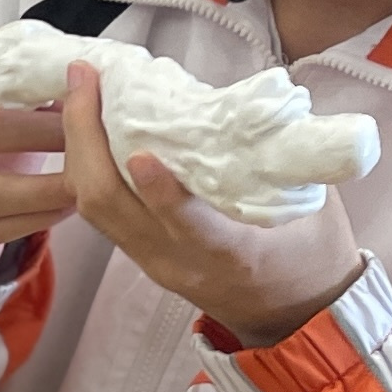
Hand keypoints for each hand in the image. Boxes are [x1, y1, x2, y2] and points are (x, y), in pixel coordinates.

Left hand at [47, 63, 366, 346]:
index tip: (141, 150)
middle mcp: (179, 261)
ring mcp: (152, 261)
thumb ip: (277, 158)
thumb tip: (245, 101)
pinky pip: (99, 211)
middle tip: (84, 79)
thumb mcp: (313, 204)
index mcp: (233, 253)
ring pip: (94, 208)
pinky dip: (86, 166)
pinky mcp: (139, 256)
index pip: (186, 226)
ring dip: (78, 147)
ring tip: (78, 90)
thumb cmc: (311, 251)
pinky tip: (85, 126)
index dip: (161, 192)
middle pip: (109, 206)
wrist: (295, 313)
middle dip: (86, 138)